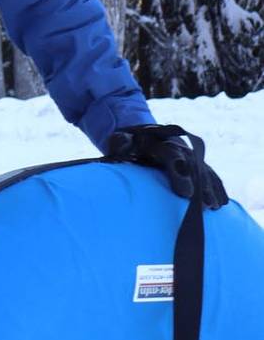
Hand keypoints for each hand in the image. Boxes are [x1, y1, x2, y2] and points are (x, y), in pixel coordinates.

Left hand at [104, 124, 227, 208]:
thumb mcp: (118, 139)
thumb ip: (120, 142)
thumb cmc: (125, 142)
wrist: (139, 133)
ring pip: (203, 170)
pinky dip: (216, 186)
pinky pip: (209, 173)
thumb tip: (124, 146)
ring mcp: (187, 153)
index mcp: (158, 141)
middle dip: (200, 184)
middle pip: (192, 165)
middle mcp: (176, 146)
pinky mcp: (193, 162)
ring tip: (215, 206)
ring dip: (211, 188)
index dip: (180, 173)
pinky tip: (222, 202)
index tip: (186, 192)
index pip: (171, 155)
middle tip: (206, 205)